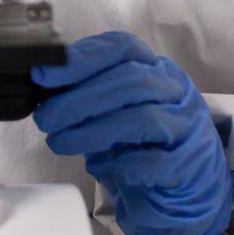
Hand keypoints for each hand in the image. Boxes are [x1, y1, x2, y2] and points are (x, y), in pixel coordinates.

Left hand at [32, 32, 232, 234]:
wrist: (181, 186)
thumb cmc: (141, 141)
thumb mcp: (114, 108)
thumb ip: (87, 92)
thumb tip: (43, 83)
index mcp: (155, 68)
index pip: (122, 48)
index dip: (81, 59)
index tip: (43, 76)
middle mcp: (176, 91)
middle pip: (130, 82)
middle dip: (78, 100)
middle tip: (46, 119)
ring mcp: (188, 127)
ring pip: (142, 120)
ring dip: (92, 132)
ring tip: (60, 143)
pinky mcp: (191, 166)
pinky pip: (154, 162)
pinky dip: (119, 164)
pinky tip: (97, 167)